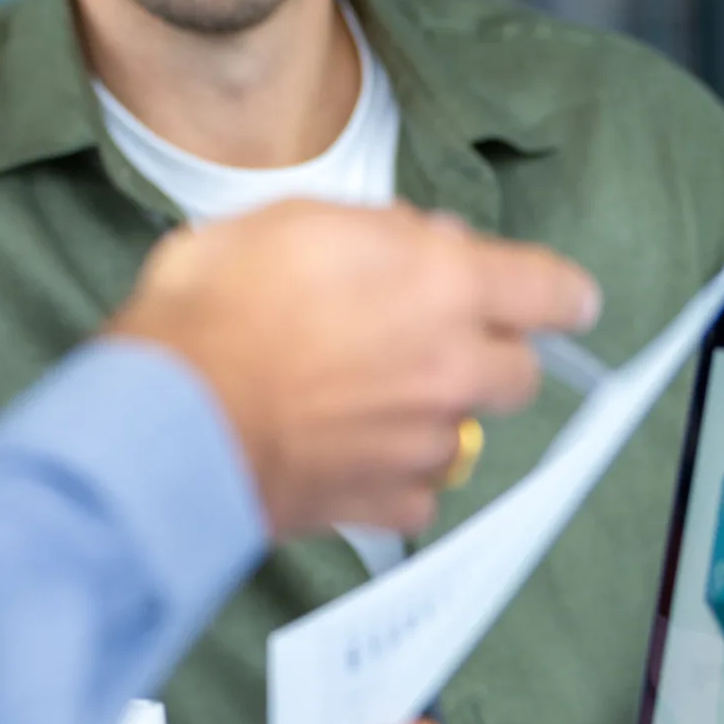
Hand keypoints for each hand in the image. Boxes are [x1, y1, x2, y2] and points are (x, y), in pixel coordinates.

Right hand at [111, 202, 600, 537]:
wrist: (168, 417)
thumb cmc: (210, 312)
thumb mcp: (284, 221)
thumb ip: (371, 229)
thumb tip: (409, 239)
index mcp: (441, 283)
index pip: (552, 290)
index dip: (556, 294)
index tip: (554, 300)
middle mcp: (451, 366)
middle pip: (519, 371)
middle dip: (483, 357)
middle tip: (421, 345)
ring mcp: (424, 441)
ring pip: (464, 434)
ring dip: (428, 419)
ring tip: (355, 405)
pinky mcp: (387, 502)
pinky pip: (417, 495)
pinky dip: (390, 479)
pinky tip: (342, 455)